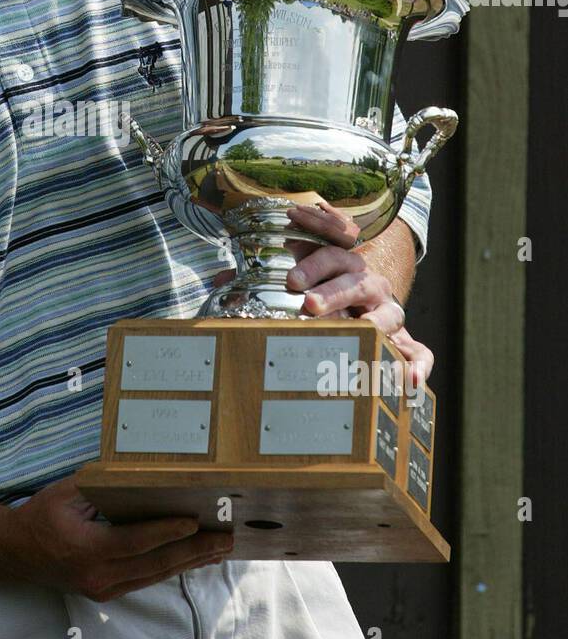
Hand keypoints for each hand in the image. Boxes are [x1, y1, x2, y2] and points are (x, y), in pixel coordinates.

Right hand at [9, 474, 232, 601]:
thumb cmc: (40, 517)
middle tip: (225, 538)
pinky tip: (194, 560)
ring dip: (190, 562)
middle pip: (155, 564)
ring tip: (220, 549)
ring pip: (155, 575)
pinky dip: (172, 568)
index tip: (196, 521)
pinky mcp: (107, 593)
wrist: (16, 554)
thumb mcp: (66, 493)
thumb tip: (138, 472)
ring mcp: (103, 588)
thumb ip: (100, 485)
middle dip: (194, 551)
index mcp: (86, 549)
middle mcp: (98, 575)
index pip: (136, 541)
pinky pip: (146, 579)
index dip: (168, 532)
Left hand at [211, 199, 433, 386]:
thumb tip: (219, 281)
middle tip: (308, 305)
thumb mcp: (297, 277)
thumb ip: (260, 279)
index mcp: (342, 264)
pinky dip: (418, 365)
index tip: (291, 281)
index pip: (331, 254)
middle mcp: (369, 285)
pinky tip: (410, 383)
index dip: (312, 264)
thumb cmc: (322, 290)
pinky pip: (419, 352)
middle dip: (333, 291)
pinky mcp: (404, 340)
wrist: (366, 300)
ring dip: (372, 323)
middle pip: (356, 281)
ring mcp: (389, 312)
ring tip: (357, 333)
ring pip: (388, 313)